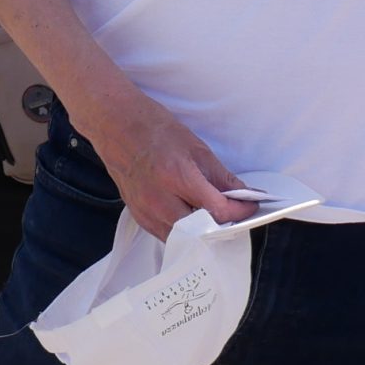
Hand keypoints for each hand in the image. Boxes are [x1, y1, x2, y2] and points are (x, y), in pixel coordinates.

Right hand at [84, 94, 253, 239]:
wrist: (115, 125)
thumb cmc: (153, 129)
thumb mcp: (195, 147)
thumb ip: (221, 176)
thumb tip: (243, 194)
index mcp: (177, 178)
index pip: (218, 210)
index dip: (240, 211)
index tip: (250, 206)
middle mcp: (160, 200)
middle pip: (202, 231)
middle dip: (223, 224)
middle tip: (234, 213)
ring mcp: (146, 210)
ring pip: (184, 239)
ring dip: (203, 231)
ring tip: (213, 216)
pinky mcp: (138, 215)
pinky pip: (166, 234)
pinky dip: (183, 231)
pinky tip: (190, 216)